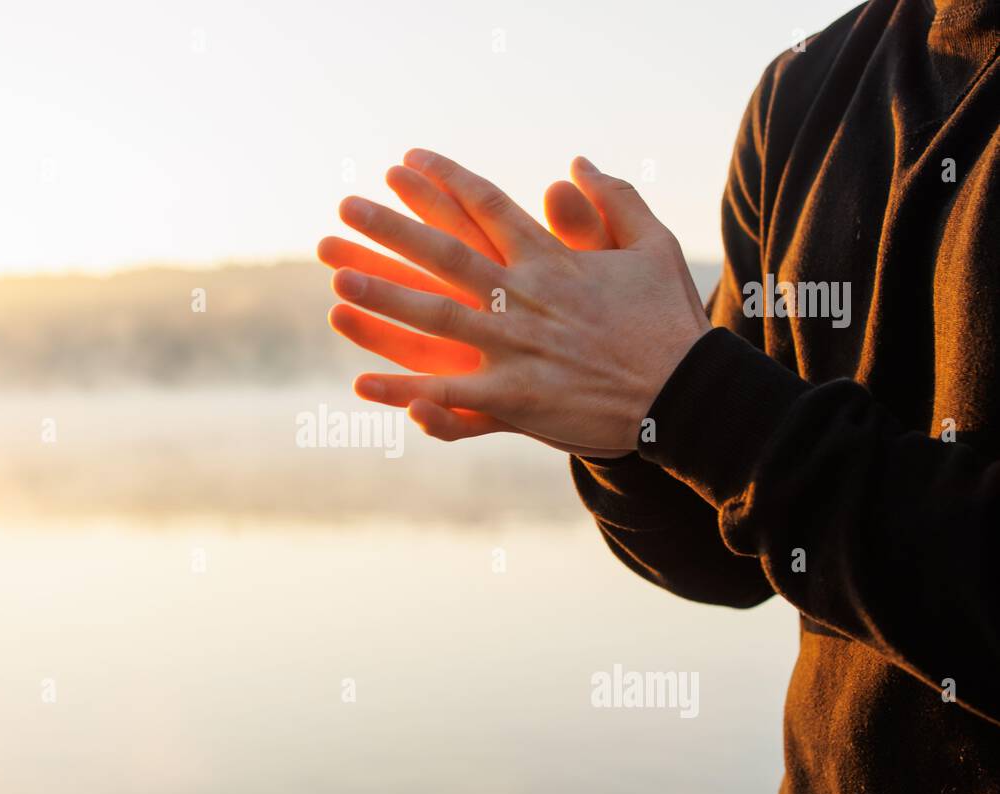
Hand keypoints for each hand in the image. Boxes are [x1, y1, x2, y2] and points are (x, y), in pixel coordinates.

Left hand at [320, 150, 708, 453]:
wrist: (687, 394)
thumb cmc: (670, 321)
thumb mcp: (652, 246)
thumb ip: (613, 200)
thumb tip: (575, 164)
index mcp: (552, 260)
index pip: (486, 207)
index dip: (443, 180)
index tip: (404, 161)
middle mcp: (524, 299)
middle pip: (445, 254)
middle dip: (391, 231)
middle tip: (345, 211)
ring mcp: (515, 350)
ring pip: (436, 319)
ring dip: (384, 299)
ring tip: (338, 282)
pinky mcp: (515, 400)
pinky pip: (449, 395)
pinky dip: (406, 392)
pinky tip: (364, 385)